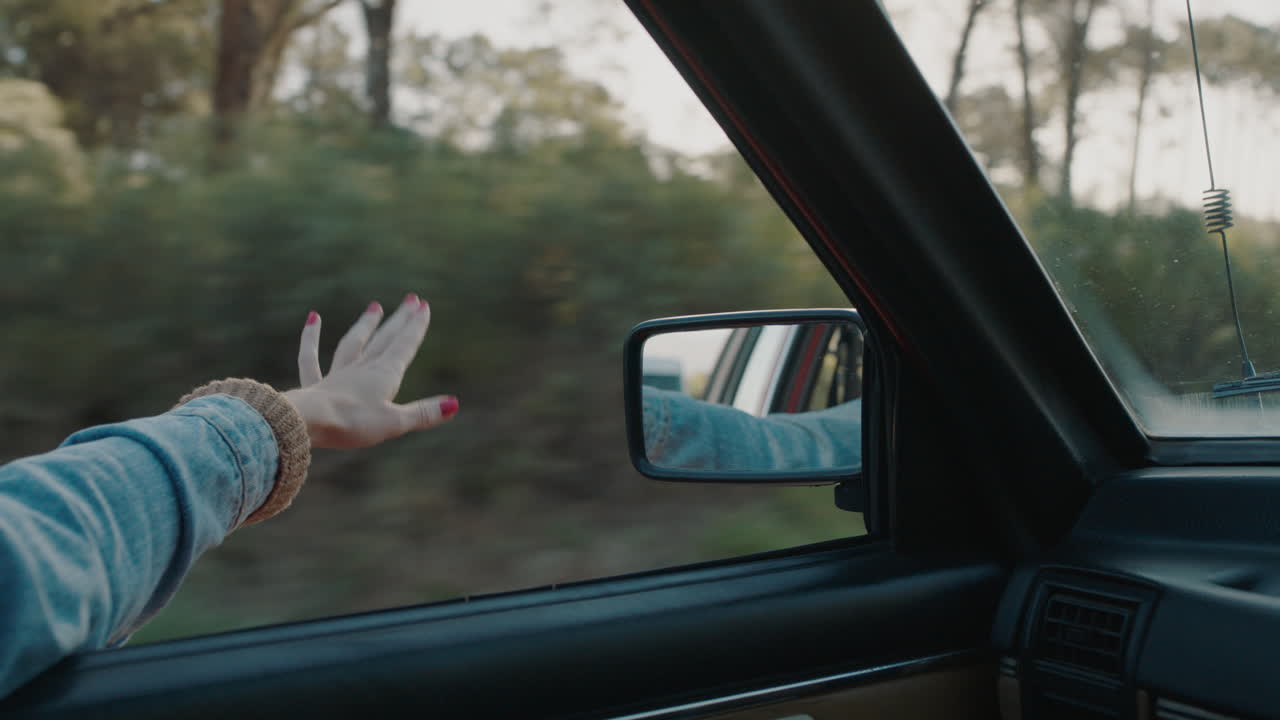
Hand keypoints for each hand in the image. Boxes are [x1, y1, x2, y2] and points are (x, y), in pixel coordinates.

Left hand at [284, 293, 458, 449]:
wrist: (309, 422)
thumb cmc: (354, 423)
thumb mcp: (394, 422)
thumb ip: (423, 413)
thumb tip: (454, 403)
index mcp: (385, 376)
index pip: (404, 347)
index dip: (415, 327)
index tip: (424, 305)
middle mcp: (363, 370)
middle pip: (384, 340)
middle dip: (399, 321)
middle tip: (411, 299)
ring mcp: (338, 375)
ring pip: (353, 344)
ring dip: (365, 325)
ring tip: (375, 307)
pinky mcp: (315, 385)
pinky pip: (310, 358)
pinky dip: (311, 338)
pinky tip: (314, 318)